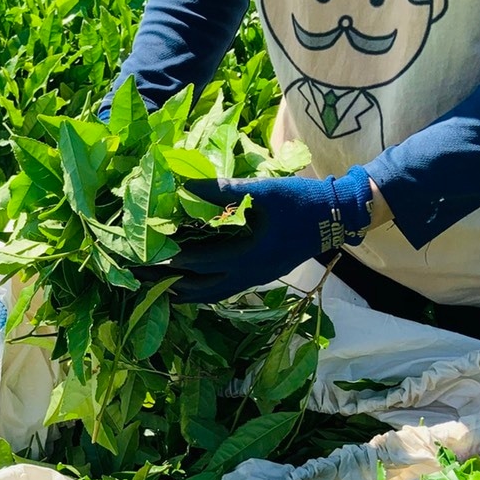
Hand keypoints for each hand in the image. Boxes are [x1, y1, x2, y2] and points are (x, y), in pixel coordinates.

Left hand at [162, 167, 375, 303]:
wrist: (337, 215)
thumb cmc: (301, 201)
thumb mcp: (263, 192)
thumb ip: (224, 191)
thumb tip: (187, 185)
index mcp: (249, 255)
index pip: (200, 262)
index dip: (172, 259)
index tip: (145, 256)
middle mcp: (250, 273)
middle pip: (202, 288)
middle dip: (170, 284)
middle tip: (142, 282)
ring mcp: (258, 277)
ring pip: (215, 294)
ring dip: (188, 293)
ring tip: (163, 292)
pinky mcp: (263, 273)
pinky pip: (228, 288)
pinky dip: (207, 290)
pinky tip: (197, 285)